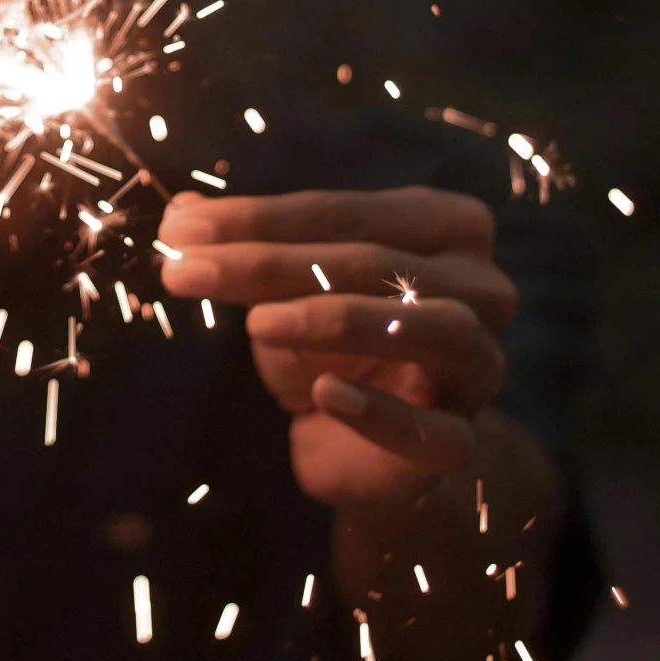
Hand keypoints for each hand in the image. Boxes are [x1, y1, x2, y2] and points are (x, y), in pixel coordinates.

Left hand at [158, 186, 515, 505]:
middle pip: (377, 261)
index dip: (258, 219)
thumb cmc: (330, 346)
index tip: (178, 231)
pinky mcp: (460, 439)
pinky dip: (380, 411)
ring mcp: (480, 364)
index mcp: (444, 226)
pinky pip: (434, 428)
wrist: (369, 448)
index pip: (345, 212)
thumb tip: (182, 214)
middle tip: (186, 271)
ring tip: (257, 323)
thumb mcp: (284, 288)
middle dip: (271, 262)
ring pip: (433, 327)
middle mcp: (481, 286)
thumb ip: (243, 245)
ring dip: (339, 319)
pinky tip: (322, 394)